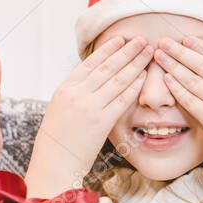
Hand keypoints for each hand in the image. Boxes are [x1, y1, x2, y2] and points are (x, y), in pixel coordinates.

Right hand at [26, 36, 150, 196]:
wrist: (54, 162)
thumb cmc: (57, 139)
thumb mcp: (60, 108)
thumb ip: (76, 92)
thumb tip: (94, 79)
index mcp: (65, 88)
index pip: (90, 62)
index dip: (108, 49)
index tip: (121, 39)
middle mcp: (77, 94)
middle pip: (108, 67)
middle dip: (127, 51)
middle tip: (142, 40)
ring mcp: (90, 107)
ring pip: (118, 79)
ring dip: (135, 64)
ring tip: (147, 53)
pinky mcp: (102, 122)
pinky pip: (122, 99)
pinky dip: (134, 86)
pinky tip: (143, 77)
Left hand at [154, 36, 202, 173]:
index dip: (201, 47)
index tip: (186, 39)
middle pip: (201, 64)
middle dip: (180, 51)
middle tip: (164, 42)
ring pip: (192, 79)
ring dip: (173, 65)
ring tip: (159, 56)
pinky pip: (190, 100)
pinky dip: (176, 88)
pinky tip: (166, 79)